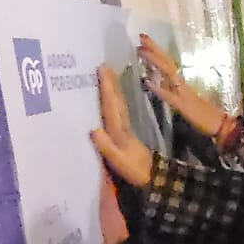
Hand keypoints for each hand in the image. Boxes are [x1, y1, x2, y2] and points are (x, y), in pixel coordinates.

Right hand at [92, 66, 155, 187]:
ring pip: (119, 103)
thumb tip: (93, 130)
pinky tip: (113, 95)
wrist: (151, 178)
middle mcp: (123, 125)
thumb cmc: (134, 172)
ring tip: (108, 73)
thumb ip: (107, 147)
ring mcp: (125, 128)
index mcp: (120, 130)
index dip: (107, 88)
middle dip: (110, 82)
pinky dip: (116, 99)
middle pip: (116, 100)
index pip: (112, 105)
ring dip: (113, 88)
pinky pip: (120, 110)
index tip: (103, 70)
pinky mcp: (126, 132)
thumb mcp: (119, 162)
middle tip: (103, 65)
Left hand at [138, 35, 226, 136]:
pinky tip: (147, 82)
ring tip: (141, 50)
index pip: (168, 63)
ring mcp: (182, 92)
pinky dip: (158, 89)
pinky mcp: (183, 105)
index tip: (144, 40)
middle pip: (167, 62)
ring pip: (167, 72)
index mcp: (182, 82)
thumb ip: (172, 90)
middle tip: (141, 36)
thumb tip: (157, 82)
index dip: (156, 51)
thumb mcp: (185, 99)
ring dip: (154, 61)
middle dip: (154, 49)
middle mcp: (181, 83)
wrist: (220, 124)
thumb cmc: (205, 114)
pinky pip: (169, 95)